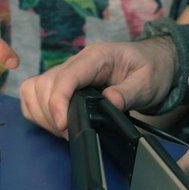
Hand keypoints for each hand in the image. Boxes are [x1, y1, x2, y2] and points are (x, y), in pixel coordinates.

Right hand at [19, 36, 176, 136]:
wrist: (154, 64)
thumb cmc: (150, 69)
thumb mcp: (147, 81)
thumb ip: (128, 92)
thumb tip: (109, 102)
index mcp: (96, 57)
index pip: (66, 77)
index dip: (58, 101)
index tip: (62, 124)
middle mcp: (76, 62)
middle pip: (45, 84)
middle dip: (50, 113)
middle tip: (68, 132)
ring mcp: (67, 71)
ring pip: (34, 88)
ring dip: (41, 112)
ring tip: (61, 129)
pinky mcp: (63, 82)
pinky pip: (34, 93)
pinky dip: (36, 110)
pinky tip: (52, 123)